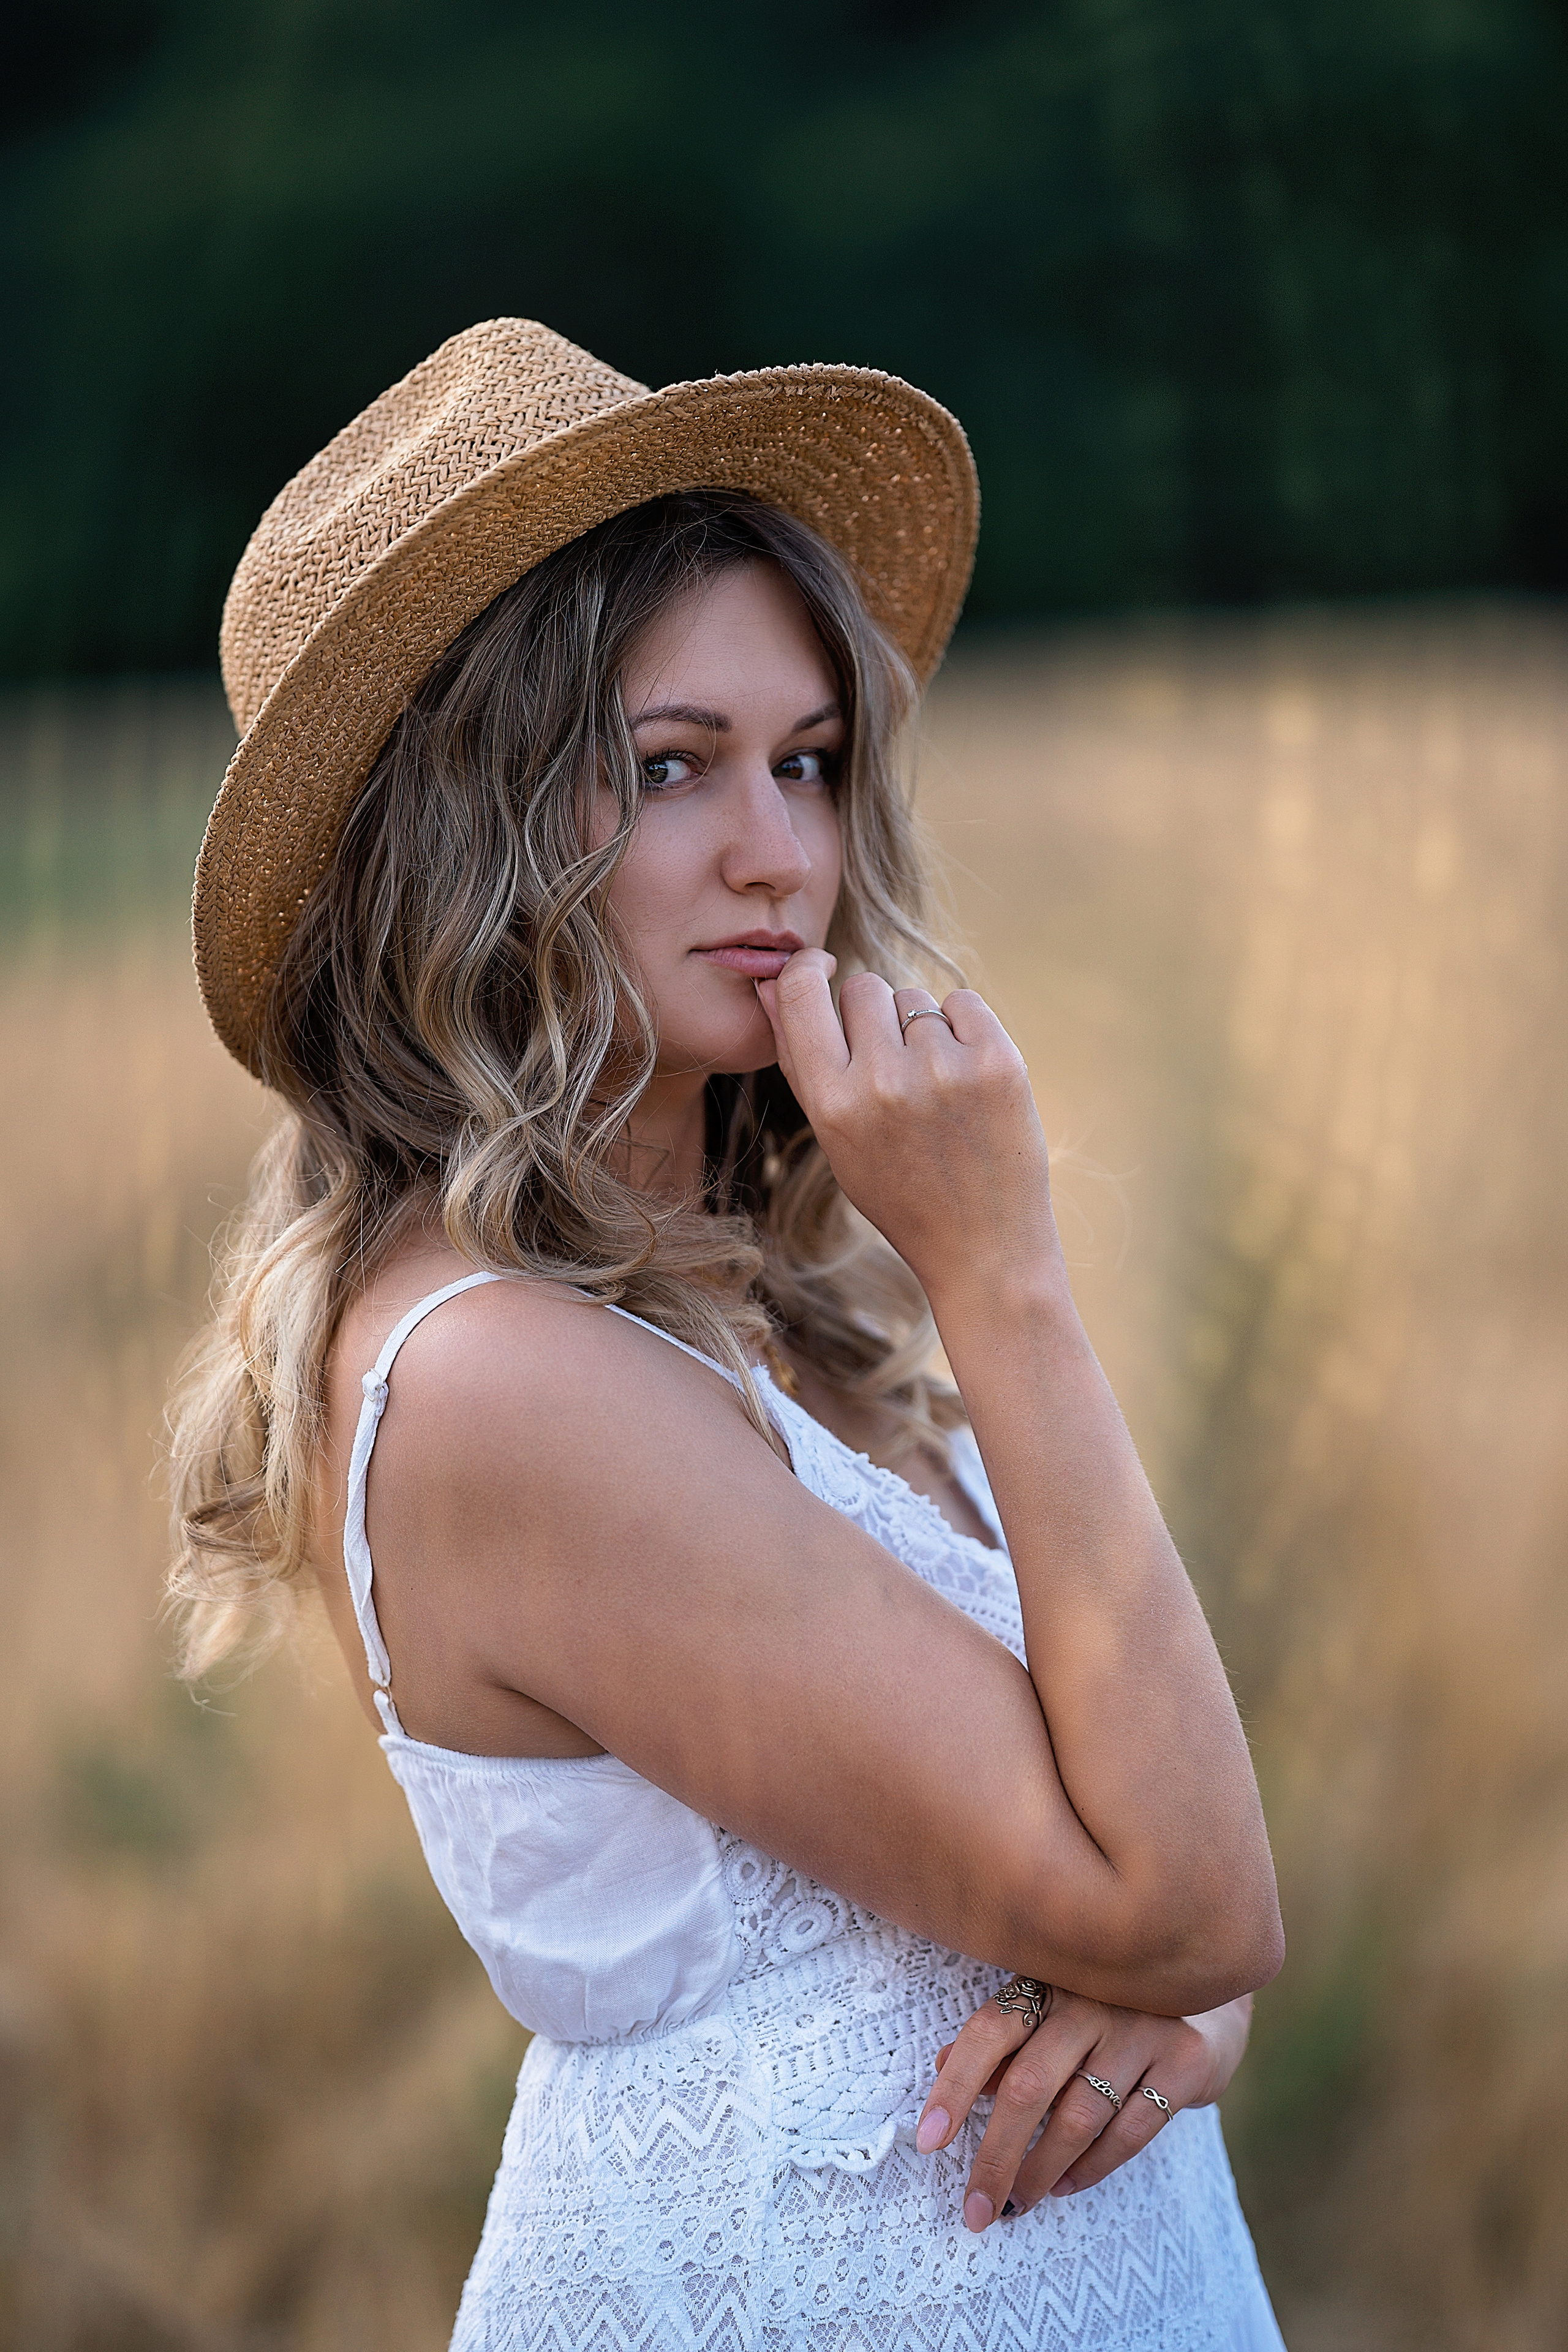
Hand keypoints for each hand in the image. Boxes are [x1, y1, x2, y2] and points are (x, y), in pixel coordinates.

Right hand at [755, 952, 1058, 1306]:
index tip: (821, 966)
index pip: (798, 993)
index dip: (807, 969)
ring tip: (935, 1090)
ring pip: (914, 997)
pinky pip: (963, 1002)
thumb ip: (800, 1062)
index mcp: (833, 1104)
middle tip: (894, 1067)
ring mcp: (944, 1070)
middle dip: (873, 1015)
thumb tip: (768, 984)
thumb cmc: (900, 1193)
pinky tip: (967, 1078)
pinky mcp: (998, 1062)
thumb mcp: (835, 1139)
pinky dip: (964, 1028)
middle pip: (863, 988)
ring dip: (920, 1029)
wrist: (983, 1248)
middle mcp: (883, 1083)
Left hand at [914, 1985, 1252, 2228]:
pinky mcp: (1184, 2062)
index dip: (954, 2085)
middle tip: (975, 2208)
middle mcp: (1091, 2001)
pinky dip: (1092, 2168)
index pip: (990, 2032)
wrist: (1203, 1995)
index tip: (928, 2140)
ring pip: (1078, 2117)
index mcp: (1047, 1982)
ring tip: (1017, 2202)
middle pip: (1029, 2086)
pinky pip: (1129, 2132)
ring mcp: (1141, 2029)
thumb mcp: (1050, 2009)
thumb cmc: (1105, 2009)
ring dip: (1041, 2171)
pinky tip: (1066, 2186)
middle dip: (996, 2156)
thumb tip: (939, 2063)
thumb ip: (1003, 2039)